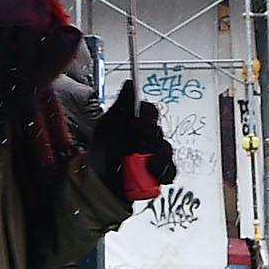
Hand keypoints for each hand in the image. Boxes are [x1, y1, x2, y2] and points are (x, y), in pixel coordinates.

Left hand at [91, 80, 175, 199]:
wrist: (97, 185)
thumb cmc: (101, 155)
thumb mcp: (106, 127)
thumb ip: (121, 106)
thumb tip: (130, 84)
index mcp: (136, 124)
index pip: (151, 112)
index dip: (147, 117)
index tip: (135, 123)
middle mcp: (147, 138)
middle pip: (159, 132)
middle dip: (148, 139)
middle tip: (135, 146)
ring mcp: (154, 156)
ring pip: (166, 151)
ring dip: (155, 158)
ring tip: (143, 163)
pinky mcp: (158, 175)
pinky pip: (170, 171)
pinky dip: (164, 173)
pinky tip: (153, 174)